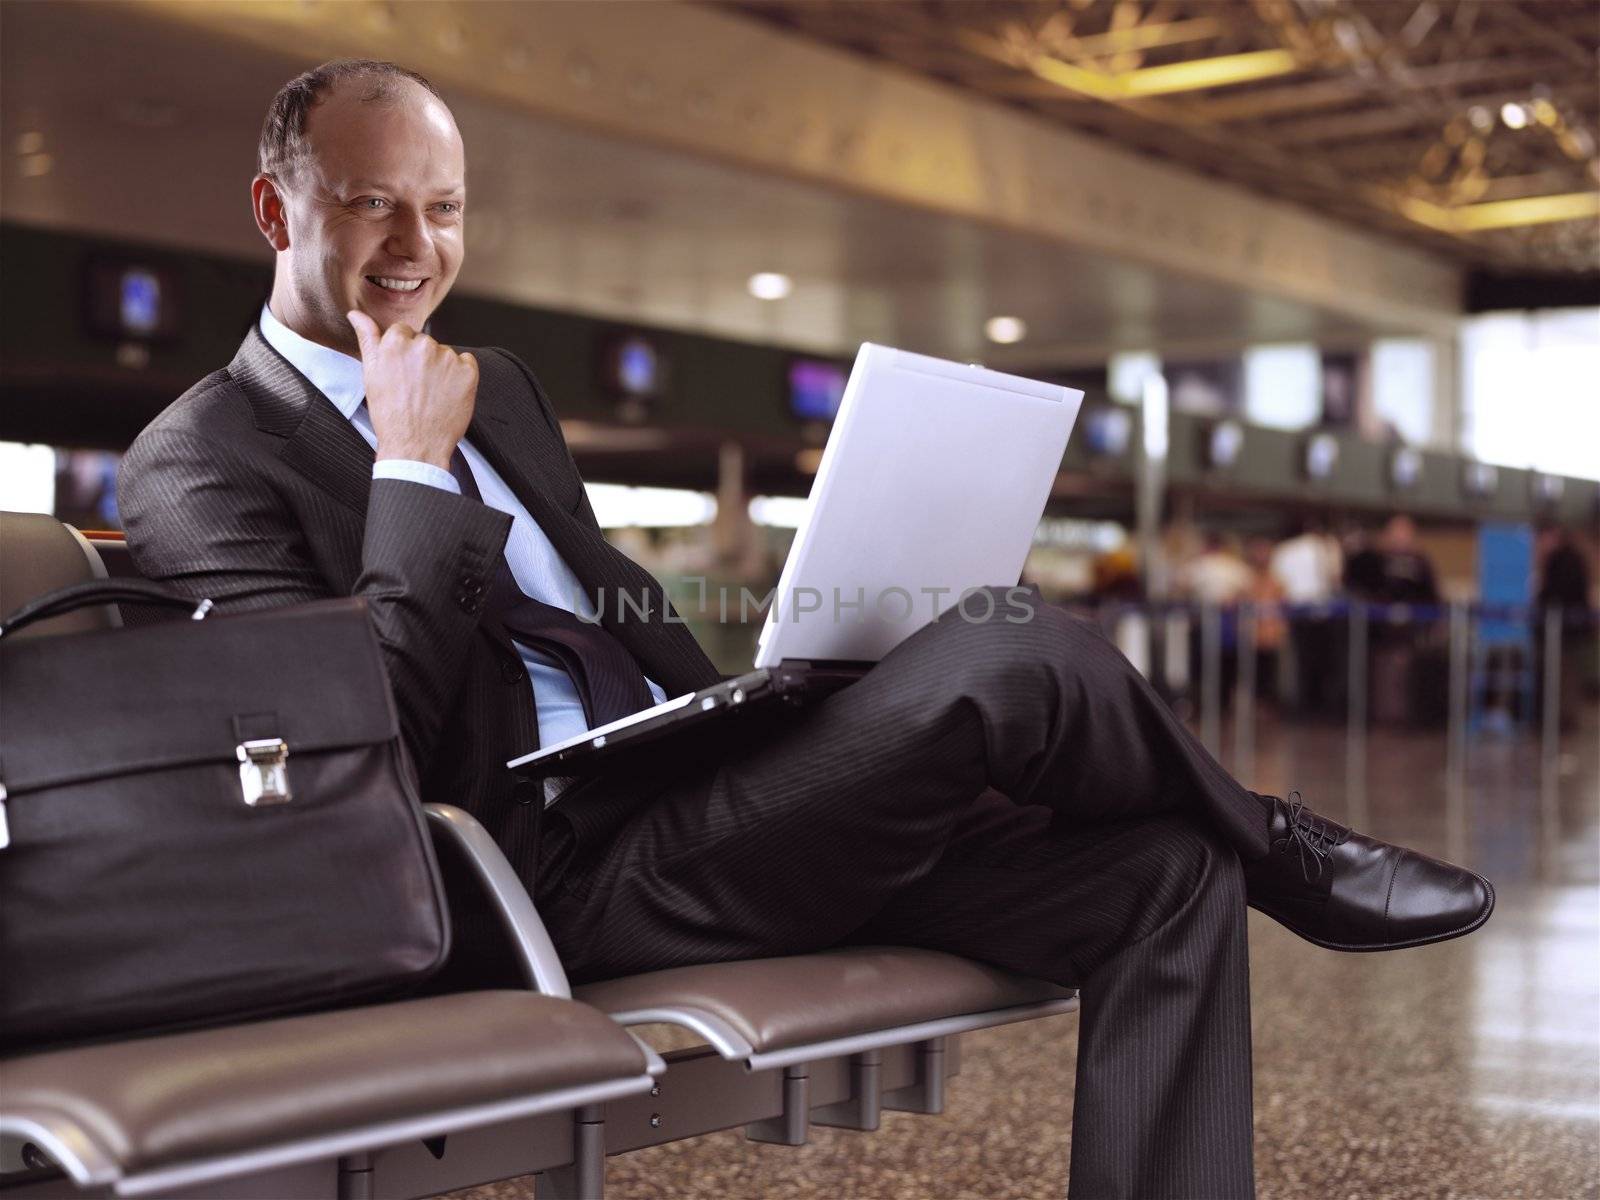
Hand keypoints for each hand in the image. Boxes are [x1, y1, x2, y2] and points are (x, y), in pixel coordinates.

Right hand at [347, 310, 476, 470]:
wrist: (415, 446)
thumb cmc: (390, 414)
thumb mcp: (371, 374)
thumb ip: (367, 338)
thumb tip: (356, 314)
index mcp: (396, 343)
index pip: (404, 332)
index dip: (403, 354)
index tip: (402, 373)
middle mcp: (423, 346)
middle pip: (425, 342)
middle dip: (421, 360)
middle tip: (415, 388)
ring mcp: (447, 359)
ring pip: (445, 354)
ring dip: (441, 368)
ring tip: (430, 394)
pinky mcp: (468, 373)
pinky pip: (466, 363)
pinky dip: (461, 375)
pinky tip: (448, 393)